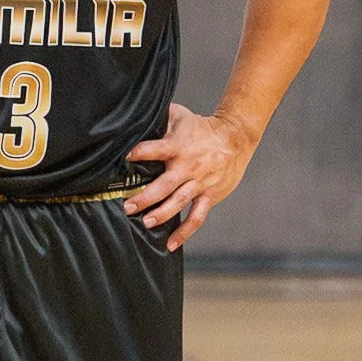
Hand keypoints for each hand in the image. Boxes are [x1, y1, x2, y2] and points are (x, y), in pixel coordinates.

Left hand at [125, 103, 257, 251]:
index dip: (140, 152)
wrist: (236, 138)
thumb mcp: (181, 116)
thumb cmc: (203, 127)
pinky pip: (196, 216)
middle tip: (128, 207)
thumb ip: (160, 119)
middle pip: (165, 184)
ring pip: (179, 201)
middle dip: (145, 196)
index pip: (155, 149)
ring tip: (146, 223)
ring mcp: (199, 183)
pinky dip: (184, 232)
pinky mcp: (209, 195)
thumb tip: (136, 116)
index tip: (125, 157)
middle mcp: (187, 166)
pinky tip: (171, 244)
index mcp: (177, 146)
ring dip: (162, 214)